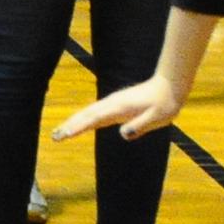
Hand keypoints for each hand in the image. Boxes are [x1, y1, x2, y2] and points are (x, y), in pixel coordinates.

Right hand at [56, 76, 187, 140]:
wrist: (169, 86)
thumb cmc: (165, 104)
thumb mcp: (157, 118)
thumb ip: (140, 125)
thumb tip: (123, 134)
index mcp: (120, 108)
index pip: (94, 119)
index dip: (78, 128)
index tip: (64, 135)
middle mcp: (112, 104)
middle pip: (86, 115)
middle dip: (69, 125)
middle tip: (54, 137)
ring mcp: (112, 103)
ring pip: (88, 113)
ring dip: (73, 122)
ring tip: (60, 132)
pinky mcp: (115, 104)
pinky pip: (95, 113)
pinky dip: (83, 119)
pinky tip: (79, 124)